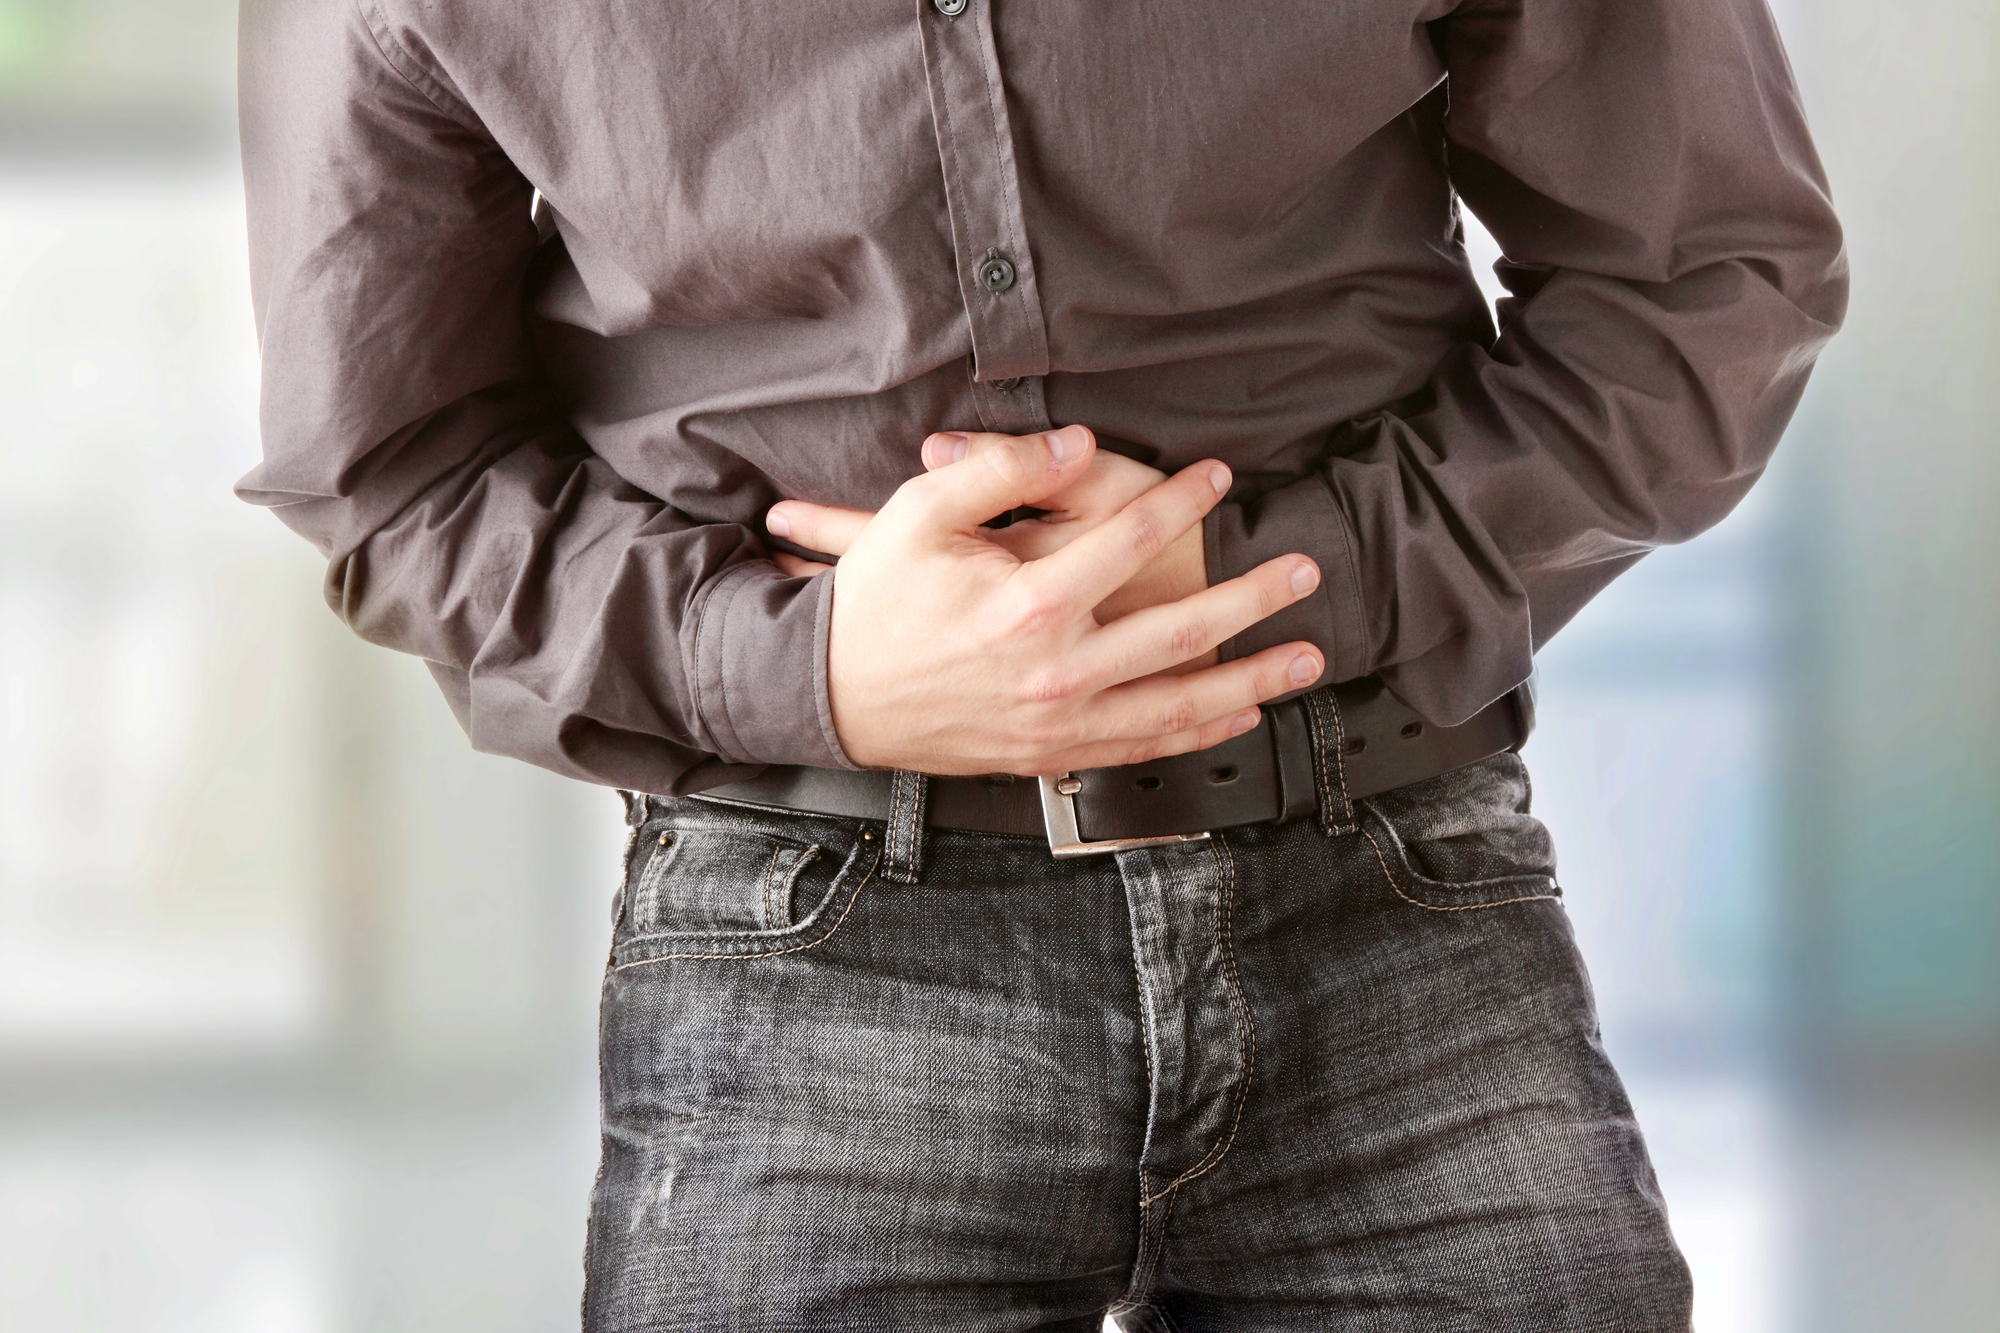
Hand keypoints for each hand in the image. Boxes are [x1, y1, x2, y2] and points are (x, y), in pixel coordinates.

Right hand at [767, 423, 1323, 774]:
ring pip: (1178, 704)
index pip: (1132, 538)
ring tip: (1307, 659)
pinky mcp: (1050, 756)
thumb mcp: (918, 514)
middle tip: (1306, 571)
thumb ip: (1000, 470)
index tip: (1217, 476)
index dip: (1183, 501)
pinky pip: (1141, 749)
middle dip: (1254, 598)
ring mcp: (1058, 723)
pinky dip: (1196, 735)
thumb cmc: (874, 602)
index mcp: (1030, 603)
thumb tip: (1074, 441)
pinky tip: (1237, 717)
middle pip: (1183, 630)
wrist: (829, 697)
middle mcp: (1057, 671)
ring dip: (1252, 682)